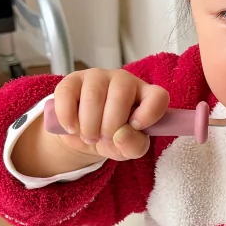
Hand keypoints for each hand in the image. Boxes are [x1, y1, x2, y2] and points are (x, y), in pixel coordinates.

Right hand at [11, 68, 169, 179]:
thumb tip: (121, 135)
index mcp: (146, 95)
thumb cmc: (113, 138)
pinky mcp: (72, 80)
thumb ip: (133, 146)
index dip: (149, 113)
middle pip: (120, 96)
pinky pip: (68, 95)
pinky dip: (68, 117)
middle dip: (110, 126)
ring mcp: (97, 77)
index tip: (135, 127)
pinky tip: (72, 128)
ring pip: (93, 96)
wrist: (84, 136)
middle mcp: (124, 81)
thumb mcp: (127, 149)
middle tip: (103, 139)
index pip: (158, 96)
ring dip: (89, 125)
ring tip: (88, 136)